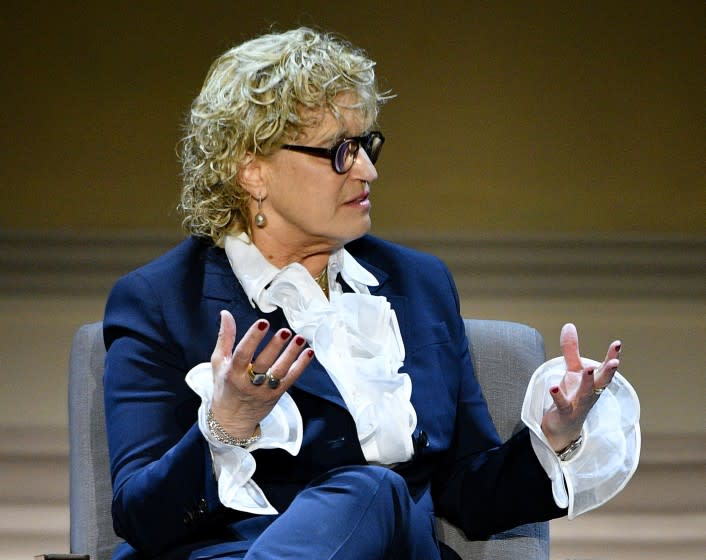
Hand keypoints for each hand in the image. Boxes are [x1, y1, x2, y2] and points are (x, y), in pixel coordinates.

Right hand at [210, 310, 313, 438]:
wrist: (231, 420)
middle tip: (285, 331)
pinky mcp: (276, 395)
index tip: (263, 322)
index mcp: (232, 373)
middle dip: (275, 347)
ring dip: (291, 354)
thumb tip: (226, 314)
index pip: (243, 353)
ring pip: (280, 372)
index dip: (253, 338)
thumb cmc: (224, 386)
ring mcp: (264, 390)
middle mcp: (248, 383)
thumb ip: (225, 338)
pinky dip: (300, 366)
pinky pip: (290, 379)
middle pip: (264, 363)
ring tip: (300, 339)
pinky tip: (308, 352)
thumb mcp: (218, 362)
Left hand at [541, 323, 620, 451]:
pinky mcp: (565, 413)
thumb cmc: (572, 396)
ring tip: (588, 369)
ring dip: (588, 382)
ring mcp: (579, 404)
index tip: (618, 344)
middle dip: (609, 372)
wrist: (563, 427)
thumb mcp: (572, 371)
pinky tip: (552, 387)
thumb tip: (569, 325)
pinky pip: (562, 404)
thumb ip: (571, 349)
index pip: (605, 368)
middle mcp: (590, 394)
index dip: (612, 356)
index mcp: (594, 382)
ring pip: (586, 393)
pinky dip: (558, 396)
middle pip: (602, 382)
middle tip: (615, 362)